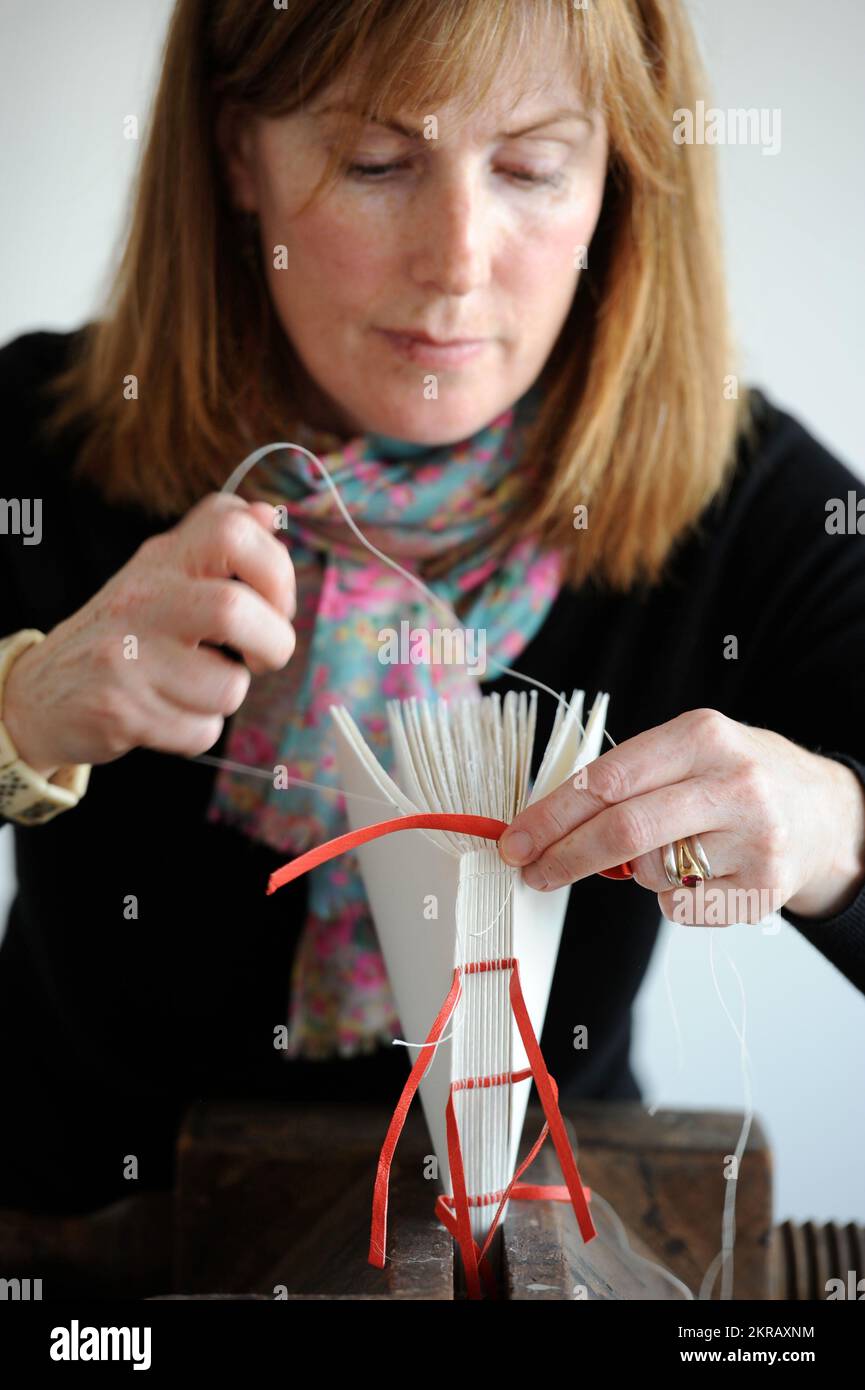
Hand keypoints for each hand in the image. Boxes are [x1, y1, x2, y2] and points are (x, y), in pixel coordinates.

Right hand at [2, 493, 295, 771]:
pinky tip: (168, 715)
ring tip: (194, 689)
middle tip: (260, 657)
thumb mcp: (162, 578)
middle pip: (233, 609)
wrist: (43, 694)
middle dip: (273, 643)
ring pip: (228, 685)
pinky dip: (198, 732)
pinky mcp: (121, 709)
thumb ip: (214, 549)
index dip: (275, 567)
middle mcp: (143, 597)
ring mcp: (128, 654)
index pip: (232, 527)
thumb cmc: (125, 636)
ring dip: (227, 697)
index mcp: (163, 559)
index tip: (272, 603)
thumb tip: (269, 515)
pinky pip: (201, 731)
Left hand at [497, 708, 864, 924]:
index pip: (607, 778)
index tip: (514, 839)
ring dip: (636, 871)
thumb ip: (627, 777)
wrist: (823, 812)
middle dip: (564, 856)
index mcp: (703, 735)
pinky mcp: (763, 889)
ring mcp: (753, 839)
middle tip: (531, 872)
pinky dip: (671, 898)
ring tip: (676, 847)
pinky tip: (702, 873)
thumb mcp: (689, 749)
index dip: (551, 814)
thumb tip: (544, 826)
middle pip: (623, 830)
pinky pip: (679, 908)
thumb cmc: (734, 778)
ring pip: (650, 872)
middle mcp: (733, 783)